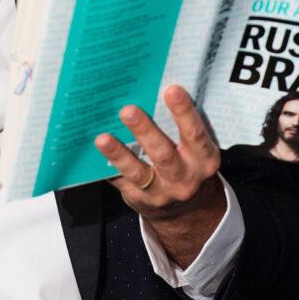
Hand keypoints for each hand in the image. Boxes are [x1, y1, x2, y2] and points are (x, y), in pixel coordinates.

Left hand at [95, 85, 225, 265]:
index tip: (171, 89)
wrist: (187, 211)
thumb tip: (157, 91)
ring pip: (138, 173)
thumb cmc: (190, 166)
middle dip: (145, 131)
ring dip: (118, 154)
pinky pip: (121, 182)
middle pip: (163, 155)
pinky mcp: (140, 200)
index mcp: (204, 160)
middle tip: (128, 110)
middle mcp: (185, 179)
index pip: (195, 134)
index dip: (184, 112)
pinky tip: (94, 154)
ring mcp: (161, 193)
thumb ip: (184, 128)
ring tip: (102, 138)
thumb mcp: (198, 151)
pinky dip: (108, 167)